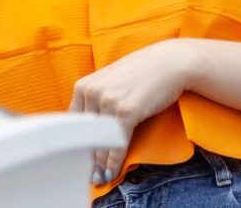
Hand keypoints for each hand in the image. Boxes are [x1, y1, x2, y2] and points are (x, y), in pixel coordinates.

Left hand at [69, 39, 190, 185]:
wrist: (168, 63)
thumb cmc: (141, 73)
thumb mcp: (109, 83)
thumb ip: (95, 101)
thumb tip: (88, 130)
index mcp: (83, 86)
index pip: (72, 124)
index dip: (74, 145)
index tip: (76, 160)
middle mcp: (92, 93)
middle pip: (83, 136)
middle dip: (86, 158)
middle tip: (88, 174)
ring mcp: (108, 102)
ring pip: (99, 143)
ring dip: (100, 165)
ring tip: (100, 177)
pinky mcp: (126, 111)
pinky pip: (117, 144)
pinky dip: (114, 162)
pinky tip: (113, 172)